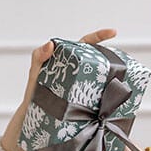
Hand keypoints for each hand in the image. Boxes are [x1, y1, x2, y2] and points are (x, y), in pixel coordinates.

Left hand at [3, 29, 118, 150]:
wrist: (33, 118)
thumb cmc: (34, 92)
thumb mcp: (35, 72)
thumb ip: (39, 56)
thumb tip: (50, 44)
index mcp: (70, 60)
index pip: (86, 44)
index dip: (100, 37)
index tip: (113, 32)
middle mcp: (79, 72)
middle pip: (97, 61)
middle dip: (110, 61)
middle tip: (116, 65)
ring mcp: (84, 86)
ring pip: (101, 79)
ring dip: (111, 80)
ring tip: (117, 84)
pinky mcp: (87, 102)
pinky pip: (100, 96)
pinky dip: (108, 97)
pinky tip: (113, 102)